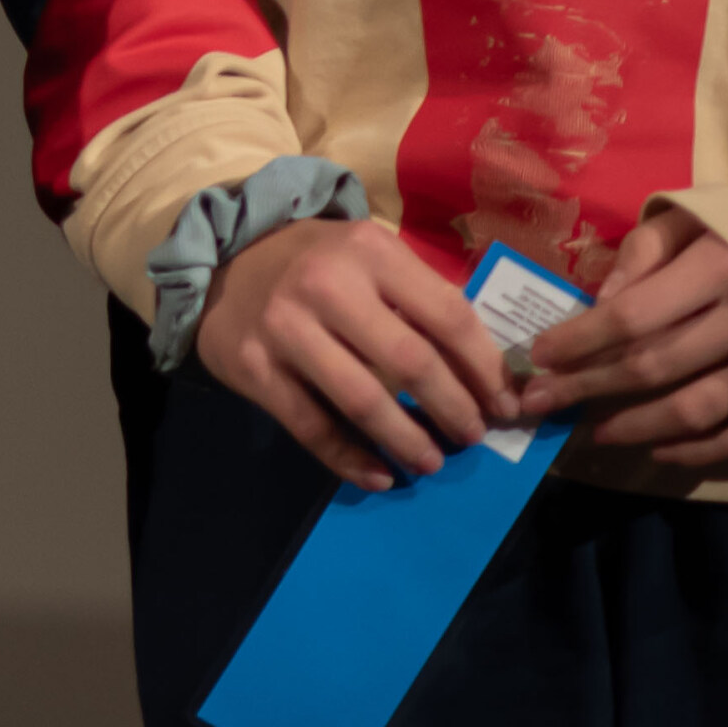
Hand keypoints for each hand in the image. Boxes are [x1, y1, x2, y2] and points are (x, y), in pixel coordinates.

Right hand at [196, 216, 509, 489]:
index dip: (484, 369)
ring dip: (407, 440)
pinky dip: (350, 459)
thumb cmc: (317, 263)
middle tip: (472, 436)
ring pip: (362, 400)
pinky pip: (311, 426)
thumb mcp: (370, 257)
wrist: (224, 263)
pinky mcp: (254, 366)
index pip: (447, 316)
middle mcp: (326, 285)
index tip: (504, 405)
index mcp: (369, 251)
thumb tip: (486, 369)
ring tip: (430, 462)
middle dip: (453, 409)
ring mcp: (285, 327)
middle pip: (410, 361)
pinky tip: (379, 475)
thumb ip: (421, 297)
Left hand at [517, 213, 727, 466]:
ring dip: (637, 426)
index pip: (634, 314)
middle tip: (539, 402)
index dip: (580, 339)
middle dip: (589, 386)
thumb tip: (598, 303)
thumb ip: (643, 252)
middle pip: (656, 364)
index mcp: (719, 265)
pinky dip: (696, 449)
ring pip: (696, 408)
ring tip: (592, 431)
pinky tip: (655, 448)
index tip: (537, 355)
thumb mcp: (691, 217)